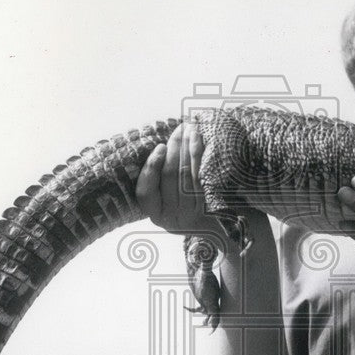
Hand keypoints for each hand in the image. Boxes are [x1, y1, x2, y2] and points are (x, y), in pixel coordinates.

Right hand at [136, 121, 217, 235]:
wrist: (209, 227)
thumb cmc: (180, 207)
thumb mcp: (163, 202)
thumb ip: (156, 181)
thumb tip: (159, 148)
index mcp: (155, 214)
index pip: (146, 192)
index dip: (152, 168)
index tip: (160, 147)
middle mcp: (171, 215)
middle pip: (169, 177)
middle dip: (174, 149)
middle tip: (179, 129)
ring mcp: (189, 211)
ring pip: (185, 173)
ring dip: (187, 147)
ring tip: (190, 128)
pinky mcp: (205, 203)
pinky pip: (199, 174)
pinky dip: (197, 154)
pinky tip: (198, 139)